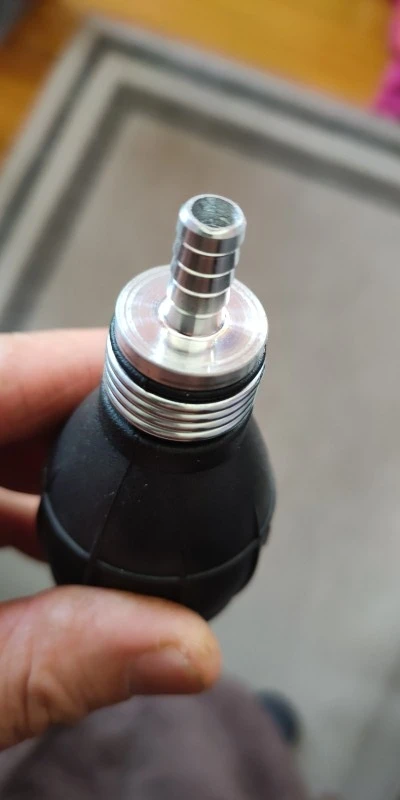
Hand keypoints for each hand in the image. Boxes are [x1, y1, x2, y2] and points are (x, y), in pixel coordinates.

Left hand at [0, 330, 219, 749]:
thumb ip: (51, 665)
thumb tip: (179, 646)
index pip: (11, 370)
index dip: (95, 368)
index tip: (166, 382)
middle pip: (13, 398)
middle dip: (89, 430)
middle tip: (151, 466)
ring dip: (51, 468)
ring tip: (108, 511)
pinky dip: (10, 493)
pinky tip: (40, 537)